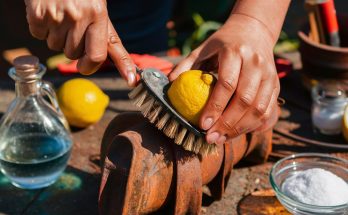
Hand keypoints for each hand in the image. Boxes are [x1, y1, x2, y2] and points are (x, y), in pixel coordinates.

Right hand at [25, 0, 135, 84]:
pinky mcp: (38, 15)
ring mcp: (57, 16)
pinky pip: (39, 37)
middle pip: (74, 55)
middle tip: (73, 27)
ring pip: (57, 48)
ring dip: (58, 37)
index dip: (100, 66)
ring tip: (61, 17)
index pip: (99, 54)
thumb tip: (128, 72)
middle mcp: (79, 16)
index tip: (117, 75)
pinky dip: (42, 29)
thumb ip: (110, 42)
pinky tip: (48, 13)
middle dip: (74, 47)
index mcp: (97, 15)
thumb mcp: (99, 12)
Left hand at [170, 14, 279, 143]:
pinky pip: (269, 112)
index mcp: (235, 52)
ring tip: (221, 139)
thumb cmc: (223, 43)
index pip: (227, 84)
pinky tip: (239, 132)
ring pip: (259, 109)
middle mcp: (256, 63)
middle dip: (227, 124)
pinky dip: (255, 127)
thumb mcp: (202, 48)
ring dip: (240, 129)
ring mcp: (270, 75)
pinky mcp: (276, 85)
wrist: (254, 31)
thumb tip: (170, 84)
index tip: (202, 125)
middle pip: (245, 100)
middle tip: (210, 137)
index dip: (215, 107)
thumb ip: (185, 65)